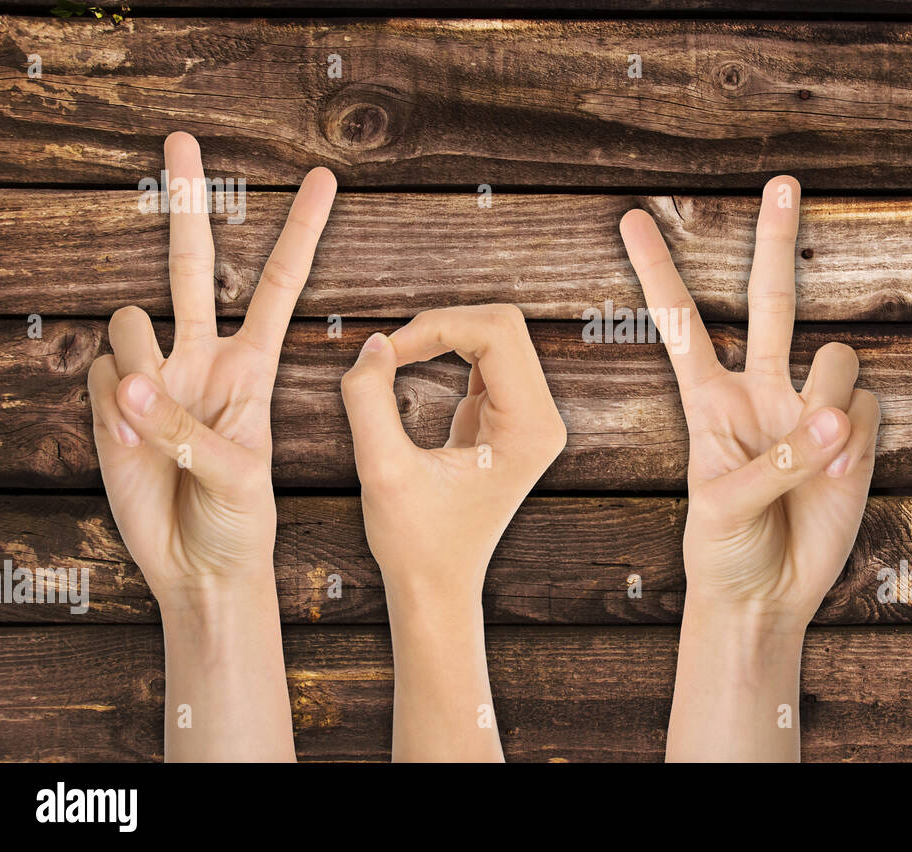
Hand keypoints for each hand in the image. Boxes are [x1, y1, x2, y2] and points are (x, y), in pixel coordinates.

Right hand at [87, 131, 336, 760]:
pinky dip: (112, 411)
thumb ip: (188, 429)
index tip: (324, 179)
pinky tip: (134, 445)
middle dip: (188, 201)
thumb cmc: (241, 520)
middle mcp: (203, 356)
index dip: (299, 232)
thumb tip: (131, 383)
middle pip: (193, 264)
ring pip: (129, 323)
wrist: (199, 565)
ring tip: (160, 428)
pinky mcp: (112, 402)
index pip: (278, 284)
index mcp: (253, 365)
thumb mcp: (239, 477)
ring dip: (140, 368)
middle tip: (181, 137)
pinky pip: (100, 378)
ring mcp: (155, 376)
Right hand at [339, 304, 565, 760]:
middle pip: (502, 325)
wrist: (438, 587)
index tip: (386, 353)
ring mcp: (531, 417)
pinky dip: (445, 350)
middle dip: (441, 324)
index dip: (436, 326)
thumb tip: (374, 343)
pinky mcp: (510, 418)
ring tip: (395, 360)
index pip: (496, 333)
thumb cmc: (415, 542)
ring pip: (494, 335)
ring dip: (442, 335)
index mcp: (530, 429)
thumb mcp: (381, 472)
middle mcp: (543, 419)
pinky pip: (484, 357)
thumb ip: (369, 400)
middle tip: (388, 352)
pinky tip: (409, 368)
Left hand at [621, 175, 878, 760]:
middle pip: (774, 299)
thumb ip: (778, 458)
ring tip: (819, 457)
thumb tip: (838, 417)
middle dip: (776, 241)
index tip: (631, 218)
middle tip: (782, 182)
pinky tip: (839, 478)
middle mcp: (762, 390)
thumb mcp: (722, 506)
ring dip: (832, 400)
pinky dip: (859, 442)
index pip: (683, 322)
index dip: (659, 271)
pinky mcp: (857, 438)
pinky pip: (871, 410)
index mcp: (709, 399)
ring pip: (839, 358)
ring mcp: (812, 410)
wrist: (767, 597)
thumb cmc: (722, 550)